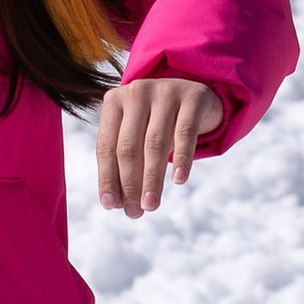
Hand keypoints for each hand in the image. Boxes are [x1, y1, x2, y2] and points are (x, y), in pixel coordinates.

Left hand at [96, 75, 224, 217]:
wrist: (196, 94)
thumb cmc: (158, 121)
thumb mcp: (137, 133)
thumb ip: (125, 161)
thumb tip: (118, 204)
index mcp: (114, 102)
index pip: (106, 146)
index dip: (107, 178)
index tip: (111, 206)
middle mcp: (136, 92)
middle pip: (128, 147)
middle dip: (129, 183)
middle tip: (135, 212)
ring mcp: (164, 91)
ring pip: (154, 143)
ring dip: (152, 178)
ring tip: (151, 205)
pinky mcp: (193, 97)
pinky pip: (185, 133)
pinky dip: (181, 159)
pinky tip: (178, 180)